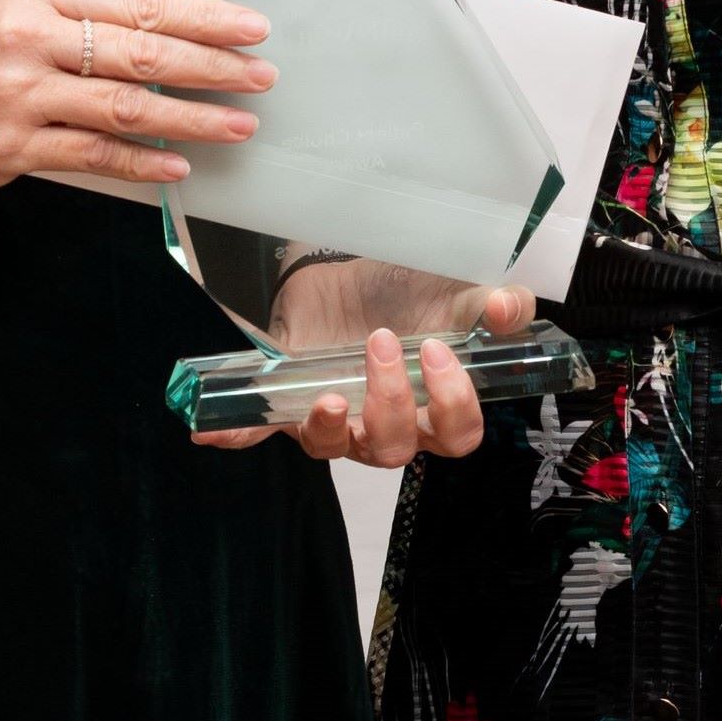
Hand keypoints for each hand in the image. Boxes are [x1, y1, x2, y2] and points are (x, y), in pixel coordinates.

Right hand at [0, 0, 273, 190]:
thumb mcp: (2, 8)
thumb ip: (71, 18)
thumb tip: (159, 37)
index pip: (137, 1)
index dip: (201, 15)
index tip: (248, 26)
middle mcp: (27, 36)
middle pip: (143, 50)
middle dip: (214, 64)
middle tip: (261, 74)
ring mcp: (19, 94)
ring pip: (127, 105)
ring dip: (193, 116)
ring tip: (240, 123)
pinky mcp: (9, 148)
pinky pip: (91, 155)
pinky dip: (141, 161)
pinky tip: (178, 163)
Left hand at [196, 284, 537, 465]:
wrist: (347, 270)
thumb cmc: (405, 291)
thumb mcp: (451, 290)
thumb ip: (489, 304)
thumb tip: (511, 308)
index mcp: (433, 404)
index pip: (456, 436)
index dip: (451, 405)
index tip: (437, 353)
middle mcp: (385, 423)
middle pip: (394, 450)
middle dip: (390, 404)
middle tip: (381, 343)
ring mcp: (335, 415)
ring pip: (335, 451)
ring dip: (328, 428)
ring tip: (325, 395)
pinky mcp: (288, 402)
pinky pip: (261, 432)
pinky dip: (237, 435)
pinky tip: (210, 431)